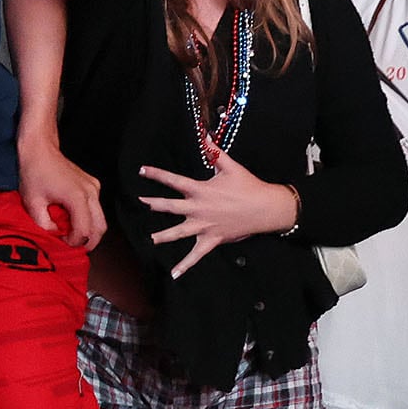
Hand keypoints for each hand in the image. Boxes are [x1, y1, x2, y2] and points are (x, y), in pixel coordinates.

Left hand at [17, 135, 104, 247]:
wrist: (40, 149)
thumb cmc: (35, 171)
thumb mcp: (32, 202)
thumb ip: (43, 224)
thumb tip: (54, 235)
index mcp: (77, 197)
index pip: (84, 230)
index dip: (74, 242)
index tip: (62, 243)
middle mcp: (91, 192)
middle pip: (100, 228)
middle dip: (88, 242)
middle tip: (74, 248)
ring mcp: (94, 188)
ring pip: (101, 219)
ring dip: (89, 231)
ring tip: (73, 236)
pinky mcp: (93, 185)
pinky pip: (96, 208)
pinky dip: (89, 219)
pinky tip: (73, 221)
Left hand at [138, 150, 297, 274]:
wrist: (266, 208)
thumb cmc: (249, 186)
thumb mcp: (230, 166)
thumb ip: (215, 152)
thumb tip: (205, 134)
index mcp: (200, 190)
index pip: (174, 181)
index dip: (157, 174)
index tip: (142, 170)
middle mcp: (198, 208)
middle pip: (171, 206)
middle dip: (154, 203)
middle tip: (141, 201)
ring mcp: (204, 226)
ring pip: (178, 232)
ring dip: (163, 236)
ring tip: (151, 239)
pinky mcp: (212, 239)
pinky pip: (196, 255)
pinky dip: (185, 265)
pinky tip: (174, 274)